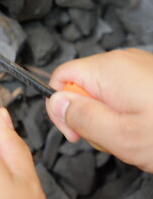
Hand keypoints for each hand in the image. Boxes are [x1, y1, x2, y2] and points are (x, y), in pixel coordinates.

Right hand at [46, 48, 152, 171]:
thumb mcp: (120, 135)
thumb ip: (80, 117)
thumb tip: (54, 102)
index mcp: (108, 70)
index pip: (59, 78)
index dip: (60, 107)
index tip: (75, 130)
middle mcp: (120, 62)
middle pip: (78, 86)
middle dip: (86, 115)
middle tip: (108, 136)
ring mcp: (134, 68)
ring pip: (98, 93)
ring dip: (105, 118)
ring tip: (128, 134)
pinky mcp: (144, 77)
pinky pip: (117, 93)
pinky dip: (121, 113)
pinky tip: (139, 127)